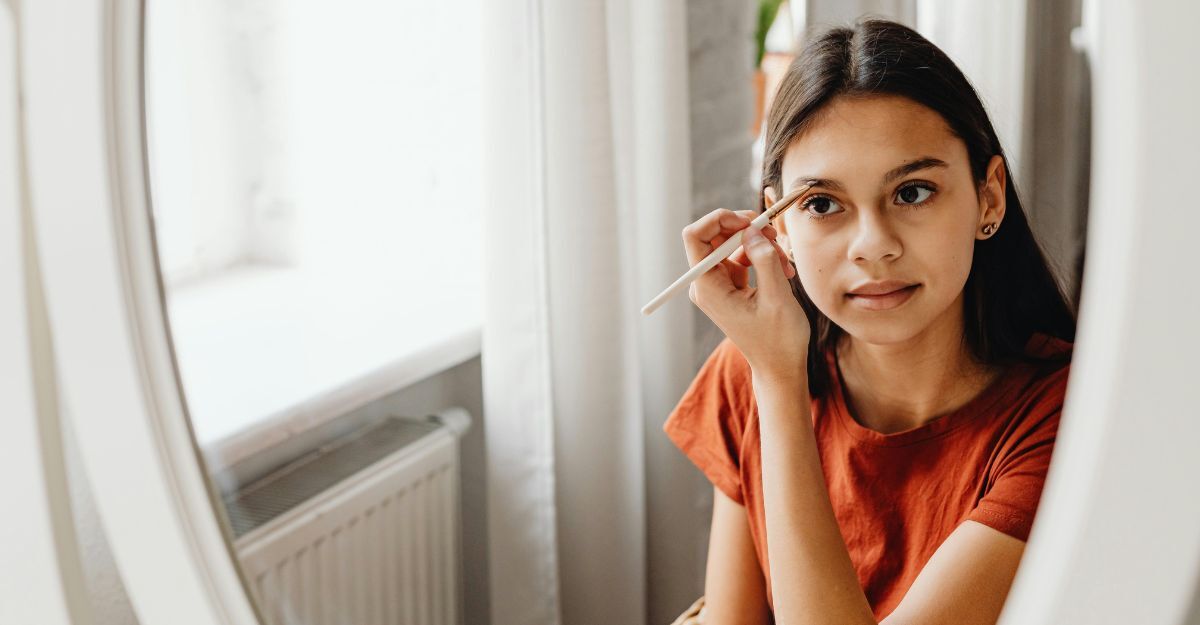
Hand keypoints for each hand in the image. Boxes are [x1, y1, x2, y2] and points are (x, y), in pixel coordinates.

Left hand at [682, 208, 809, 379]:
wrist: (780, 366)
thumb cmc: (778, 340)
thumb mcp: (777, 297)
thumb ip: (764, 260)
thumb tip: (751, 230)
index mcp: (707, 287)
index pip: (696, 236)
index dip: (719, 219)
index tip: (748, 222)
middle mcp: (706, 284)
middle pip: (715, 236)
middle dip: (746, 231)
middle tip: (774, 235)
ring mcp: (718, 284)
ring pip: (733, 245)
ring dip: (761, 246)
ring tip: (786, 264)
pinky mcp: (730, 286)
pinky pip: (742, 258)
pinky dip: (763, 257)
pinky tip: (784, 271)